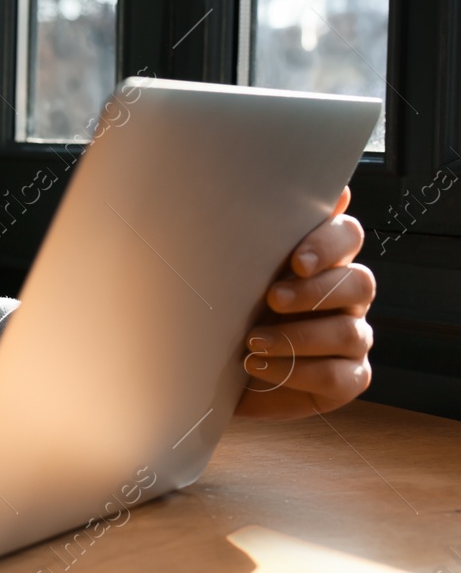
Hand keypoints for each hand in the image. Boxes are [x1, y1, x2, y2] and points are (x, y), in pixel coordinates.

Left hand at [235, 187, 374, 418]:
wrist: (213, 372)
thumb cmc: (227, 312)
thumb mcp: (231, 273)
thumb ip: (253, 236)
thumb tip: (272, 194)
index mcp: (322, 261)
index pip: (348, 235)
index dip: (330, 243)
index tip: (297, 260)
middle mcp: (345, 297)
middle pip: (360, 282)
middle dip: (315, 291)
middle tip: (272, 299)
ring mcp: (352, 338)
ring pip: (350, 331)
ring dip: (298, 336)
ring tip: (253, 341)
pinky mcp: (348, 377)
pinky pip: (341, 375)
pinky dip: (297, 371)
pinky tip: (260, 365)